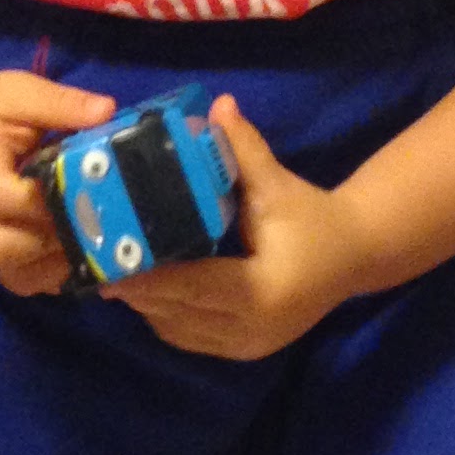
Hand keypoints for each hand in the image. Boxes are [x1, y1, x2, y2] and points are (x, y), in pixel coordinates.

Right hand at [0, 71, 113, 295]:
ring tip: (98, 236)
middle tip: (98, 217)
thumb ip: (59, 103)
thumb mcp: (18, 92)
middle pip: (5, 249)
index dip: (45, 198)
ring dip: (61, 263)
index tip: (87, 183)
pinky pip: (27, 282)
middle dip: (56, 239)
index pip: (1, 198)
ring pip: (18, 276)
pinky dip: (58, 275)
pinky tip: (87, 250)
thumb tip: (106, 112)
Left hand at [113, 94, 375, 360]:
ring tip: (115, 275)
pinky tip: (147, 293)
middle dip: (138, 292)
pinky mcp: (245, 349)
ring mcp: (248, 346)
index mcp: (262, 290)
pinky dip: (167, 318)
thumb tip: (218, 105)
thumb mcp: (278, 183)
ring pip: (180, 331)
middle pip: (178, 313)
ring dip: (148, 307)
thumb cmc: (314, 217)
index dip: (148, 279)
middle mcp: (252, 328)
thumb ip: (244, 148)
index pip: (193, 286)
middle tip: (99, 265)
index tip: (109, 266)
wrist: (355, 255)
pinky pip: (192, 338)